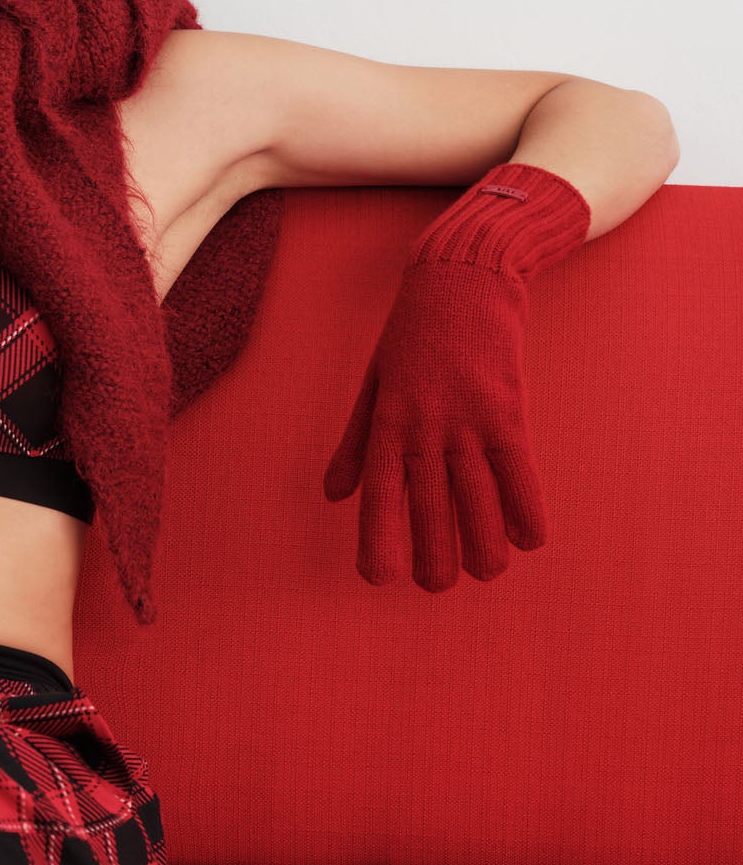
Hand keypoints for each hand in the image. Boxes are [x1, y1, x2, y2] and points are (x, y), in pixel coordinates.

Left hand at [322, 258, 548, 590]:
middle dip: (435, 555)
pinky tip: (529, 539)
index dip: (380, 538)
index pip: (380, 495)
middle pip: (430, 507)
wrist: (462, 278)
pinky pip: (519, 471)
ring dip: (483, 545)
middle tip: (438, 585)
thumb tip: (334, 496)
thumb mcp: (372, 385)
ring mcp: (467, 421)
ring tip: (486, 573)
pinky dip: (526, 508)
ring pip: (477, 499)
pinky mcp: (507, 410)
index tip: (380, 578)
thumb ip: (356, 444)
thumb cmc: (413, 334)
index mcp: (388, 425)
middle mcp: (425, 429)